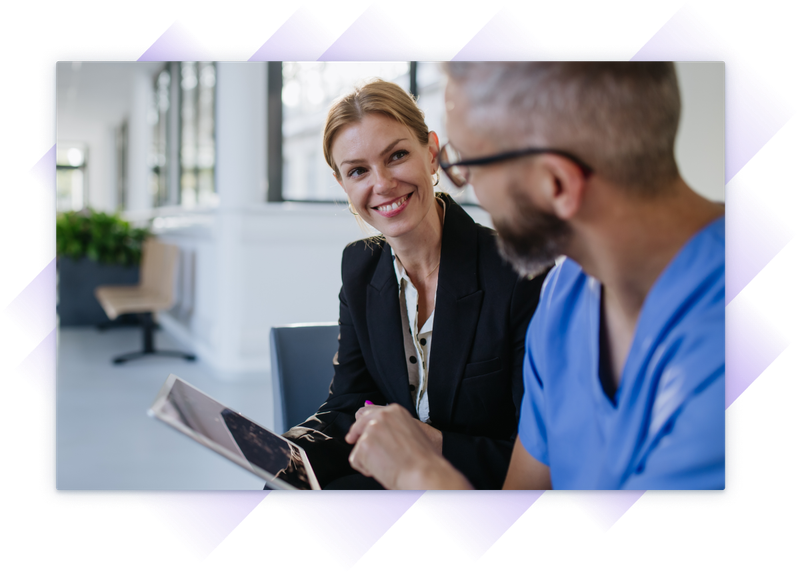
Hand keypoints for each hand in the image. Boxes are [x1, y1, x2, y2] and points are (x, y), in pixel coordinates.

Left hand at [346, 403, 470, 489]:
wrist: (425, 472)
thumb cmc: (422, 458)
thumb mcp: (411, 432)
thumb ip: (392, 425)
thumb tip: (372, 414)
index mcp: (395, 411)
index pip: (370, 413)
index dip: (363, 425)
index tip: (359, 432)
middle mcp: (382, 416)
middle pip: (358, 424)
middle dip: (356, 435)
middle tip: (354, 443)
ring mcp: (372, 429)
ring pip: (358, 445)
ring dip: (366, 457)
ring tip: (385, 466)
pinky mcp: (364, 444)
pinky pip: (355, 459)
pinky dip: (364, 468)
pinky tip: (380, 471)